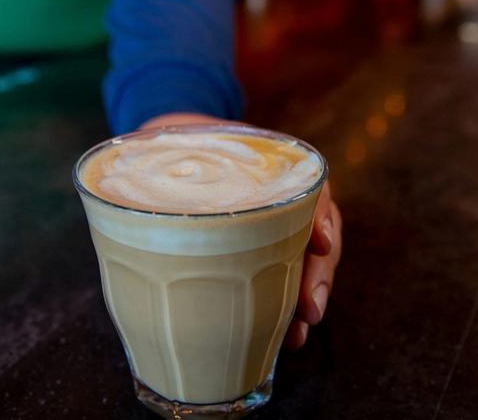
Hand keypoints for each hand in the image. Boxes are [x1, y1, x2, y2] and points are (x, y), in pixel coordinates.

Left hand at [139, 112, 342, 348]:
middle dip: (318, 275)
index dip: (320, 218)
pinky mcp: (264, 251)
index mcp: (276, 168)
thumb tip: (157, 200)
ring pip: (308, 264)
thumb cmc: (184, 144)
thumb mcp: (183, 142)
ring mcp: (279, 226)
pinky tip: (285, 334)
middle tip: (309, 309)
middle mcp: (286, 199)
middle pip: (318, 237)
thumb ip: (175, 162)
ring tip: (298, 334)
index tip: (318, 243)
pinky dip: (288, 307)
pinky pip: (286, 278)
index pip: (313, 191)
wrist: (175, 148)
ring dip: (306, 300)